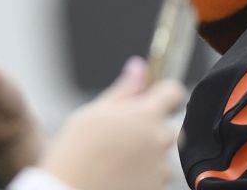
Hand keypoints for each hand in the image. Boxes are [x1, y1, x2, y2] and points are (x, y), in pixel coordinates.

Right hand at [40, 56, 185, 189]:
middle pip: (166, 124)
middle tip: (120, 138)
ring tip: (115, 161)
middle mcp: (160, 139)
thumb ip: (123, 91)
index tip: (151, 99)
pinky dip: (143, 175)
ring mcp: (161, 166)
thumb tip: (139, 68)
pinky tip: (119, 176)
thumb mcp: (91, 115)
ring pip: (160, 152)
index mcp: (146, 115)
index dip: (162, 93)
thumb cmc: (73, 157)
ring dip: (146, 153)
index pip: (173, 92)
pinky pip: (157, 175)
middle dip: (149, 128)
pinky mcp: (159, 186)